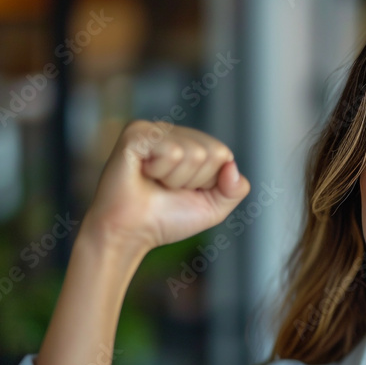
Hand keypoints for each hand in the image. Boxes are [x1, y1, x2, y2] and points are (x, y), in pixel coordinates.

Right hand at [82, 120, 250, 255]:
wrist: (130, 234)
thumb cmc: (166, 219)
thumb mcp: (214, 208)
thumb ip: (236, 189)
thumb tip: (232, 165)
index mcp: (188, 143)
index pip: (223, 154)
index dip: (208, 182)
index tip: (182, 191)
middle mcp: (171, 132)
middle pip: (212, 151)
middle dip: (194, 181)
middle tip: (166, 188)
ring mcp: (153, 130)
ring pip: (194, 153)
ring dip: (176, 179)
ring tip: (154, 183)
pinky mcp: (136, 133)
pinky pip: (172, 152)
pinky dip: (161, 172)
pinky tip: (143, 174)